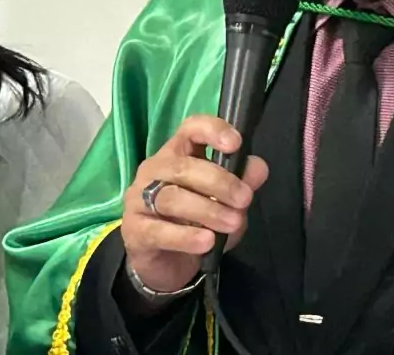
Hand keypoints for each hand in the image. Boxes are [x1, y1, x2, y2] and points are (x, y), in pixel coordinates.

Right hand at [121, 115, 269, 292]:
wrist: (169, 265)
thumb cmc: (199, 223)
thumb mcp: (228, 203)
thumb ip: (243, 184)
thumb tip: (258, 167)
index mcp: (179, 153)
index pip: (190, 129)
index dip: (212, 131)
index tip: (235, 144)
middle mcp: (155, 169)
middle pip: (184, 166)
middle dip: (219, 182)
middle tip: (244, 200)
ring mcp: (139, 198)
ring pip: (172, 198)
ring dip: (208, 211)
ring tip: (232, 224)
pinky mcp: (134, 230)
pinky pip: (159, 231)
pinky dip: (186, 237)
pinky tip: (207, 242)